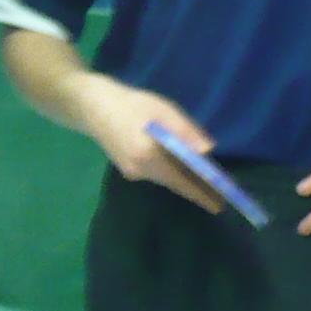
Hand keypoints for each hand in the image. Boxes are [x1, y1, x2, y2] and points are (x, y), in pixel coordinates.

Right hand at [77, 80, 227, 213]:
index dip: (201, 194)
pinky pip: (155, 172)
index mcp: (148, 156)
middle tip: (218, 197)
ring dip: (183, 179)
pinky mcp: (128, 168)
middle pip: (174, 182)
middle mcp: (140, 170)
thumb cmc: (131, 104)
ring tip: (204, 181)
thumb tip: (208, 150)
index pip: (181, 181)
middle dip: (196, 188)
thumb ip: (185, 131)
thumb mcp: (163, 110)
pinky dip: (170, 171)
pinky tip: (180, 165)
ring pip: (165, 178)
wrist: (92, 105)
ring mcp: (132, 171)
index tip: (218, 206)